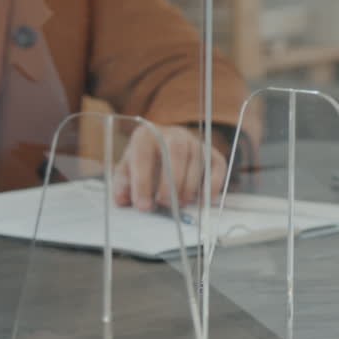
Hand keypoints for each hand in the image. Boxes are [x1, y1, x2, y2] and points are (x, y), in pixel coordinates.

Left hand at [112, 125, 226, 210]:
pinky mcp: (212, 154)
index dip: (142, 182)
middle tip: (164, 204)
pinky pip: (217, 168)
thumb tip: (122, 199)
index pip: (144, 155)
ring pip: (196, 161)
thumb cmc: (145, 163)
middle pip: (175, 153)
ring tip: (178, 204)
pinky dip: (212, 186)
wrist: (166, 149)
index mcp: (147, 134)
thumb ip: (123, 184)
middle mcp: (174, 134)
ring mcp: (195, 142)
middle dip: (170, 183)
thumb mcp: (128, 170)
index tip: (142, 205)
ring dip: (188, 187)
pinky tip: (201, 201)